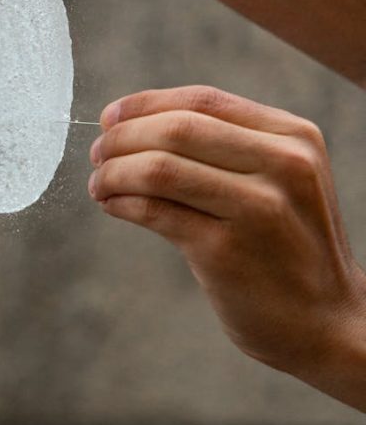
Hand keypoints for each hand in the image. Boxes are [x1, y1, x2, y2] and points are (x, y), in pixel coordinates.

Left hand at [88, 85, 365, 408]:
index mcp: (293, 136)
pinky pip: (156, 212)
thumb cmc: (288, 246)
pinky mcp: (226, 251)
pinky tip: (112, 205)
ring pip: (160, 167)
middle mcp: (282, 165)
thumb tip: (133, 121)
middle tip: (97, 153)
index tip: (109, 117)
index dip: (146, 104)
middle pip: (177, 128)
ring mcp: (257, 208)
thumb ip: (226, 145)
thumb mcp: (281, 179)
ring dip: (115, 171)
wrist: (328, 323)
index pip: (202, 101)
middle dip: (123, 137)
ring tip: (100, 183)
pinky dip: (122, 202)